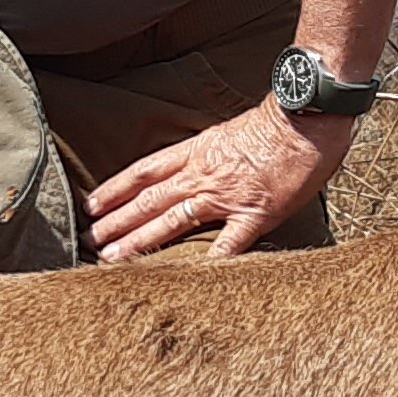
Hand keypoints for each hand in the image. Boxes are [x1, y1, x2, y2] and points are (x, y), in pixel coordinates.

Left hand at [87, 100, 350, 260]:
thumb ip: (210, 153)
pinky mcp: (255, 214)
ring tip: (111, 258)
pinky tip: (185, 280)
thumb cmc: (277, 121)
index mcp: (197, 151)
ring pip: (171, 221)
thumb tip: (197, 167)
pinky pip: (227, 244)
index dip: (115, 189)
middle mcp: (203, 174)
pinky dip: (206, 262)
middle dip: (117, 221)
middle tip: (90, 240)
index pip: (145, 171)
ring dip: (139, 241)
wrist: (307, 116)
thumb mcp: (230, 132)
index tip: (92, 204)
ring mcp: (226, 196)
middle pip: (149, 199)